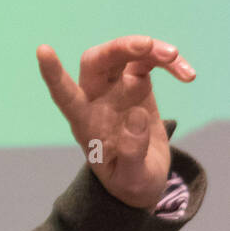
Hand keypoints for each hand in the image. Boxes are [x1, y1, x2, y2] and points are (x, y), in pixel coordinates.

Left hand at [36, 36, 195, 210]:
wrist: (143, 179)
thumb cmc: (130, 183)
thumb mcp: (133, 179)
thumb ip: (133, 153)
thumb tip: (137, 116)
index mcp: (85, 124)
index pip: (64, 96)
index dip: (53, 74)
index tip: (42, 50)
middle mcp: (96, 101)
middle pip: (96, 62)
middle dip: (118, 48)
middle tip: (147, 47)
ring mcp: (116, 89)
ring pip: (123, 54)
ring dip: (149, 49)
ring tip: (174, 57)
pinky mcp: (136, 84)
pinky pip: (148, 61)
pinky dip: (168, 62)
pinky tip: (188, 75)